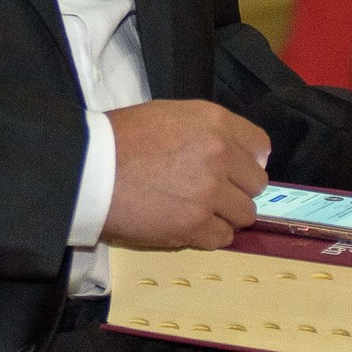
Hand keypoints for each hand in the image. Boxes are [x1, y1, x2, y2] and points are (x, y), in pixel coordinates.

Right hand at [102, 100, 270, 250]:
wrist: (90, 168)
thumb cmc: (122, 138)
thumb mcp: (171, 115)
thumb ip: (208, 132)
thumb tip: (238, 156)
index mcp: (215, 122)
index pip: (261, 147)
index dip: (248, 161)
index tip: (234, 170)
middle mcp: (220, 154)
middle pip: (256, 184)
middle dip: (236, 189)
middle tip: (208, 192)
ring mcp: (210, 192)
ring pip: (245, 214)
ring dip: (224, 214)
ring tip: (196, 210)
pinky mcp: (195, 225)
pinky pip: (222, 237)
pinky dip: (207, 234)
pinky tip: (186, 224)